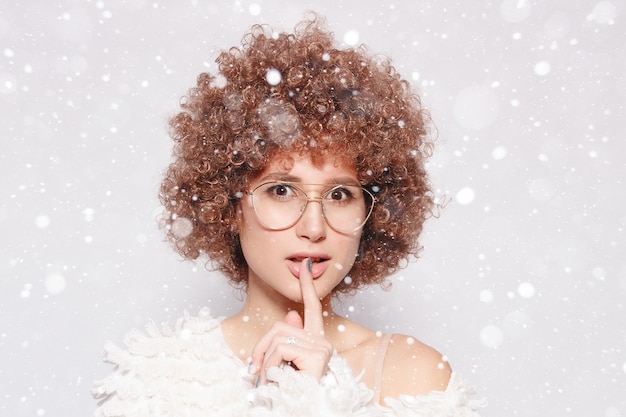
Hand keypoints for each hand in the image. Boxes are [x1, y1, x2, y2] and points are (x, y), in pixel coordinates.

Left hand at [249, 258, 332, 383]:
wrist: (303, 410)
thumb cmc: (291, 392)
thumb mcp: (285, 365)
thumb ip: (287, 341)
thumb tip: (291, 315)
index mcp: (315, 342)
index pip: (313, 307)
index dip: (307, 286)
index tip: (305, 266)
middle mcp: (322, 342)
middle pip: (281, 326)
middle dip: (261, 348)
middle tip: (255, 372)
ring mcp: (320, 347)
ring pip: (277, 338)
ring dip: (265, 363)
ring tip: (269, 381)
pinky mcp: (316, 355)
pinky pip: (280, 350)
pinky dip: (270, 367)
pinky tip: (277, 381)